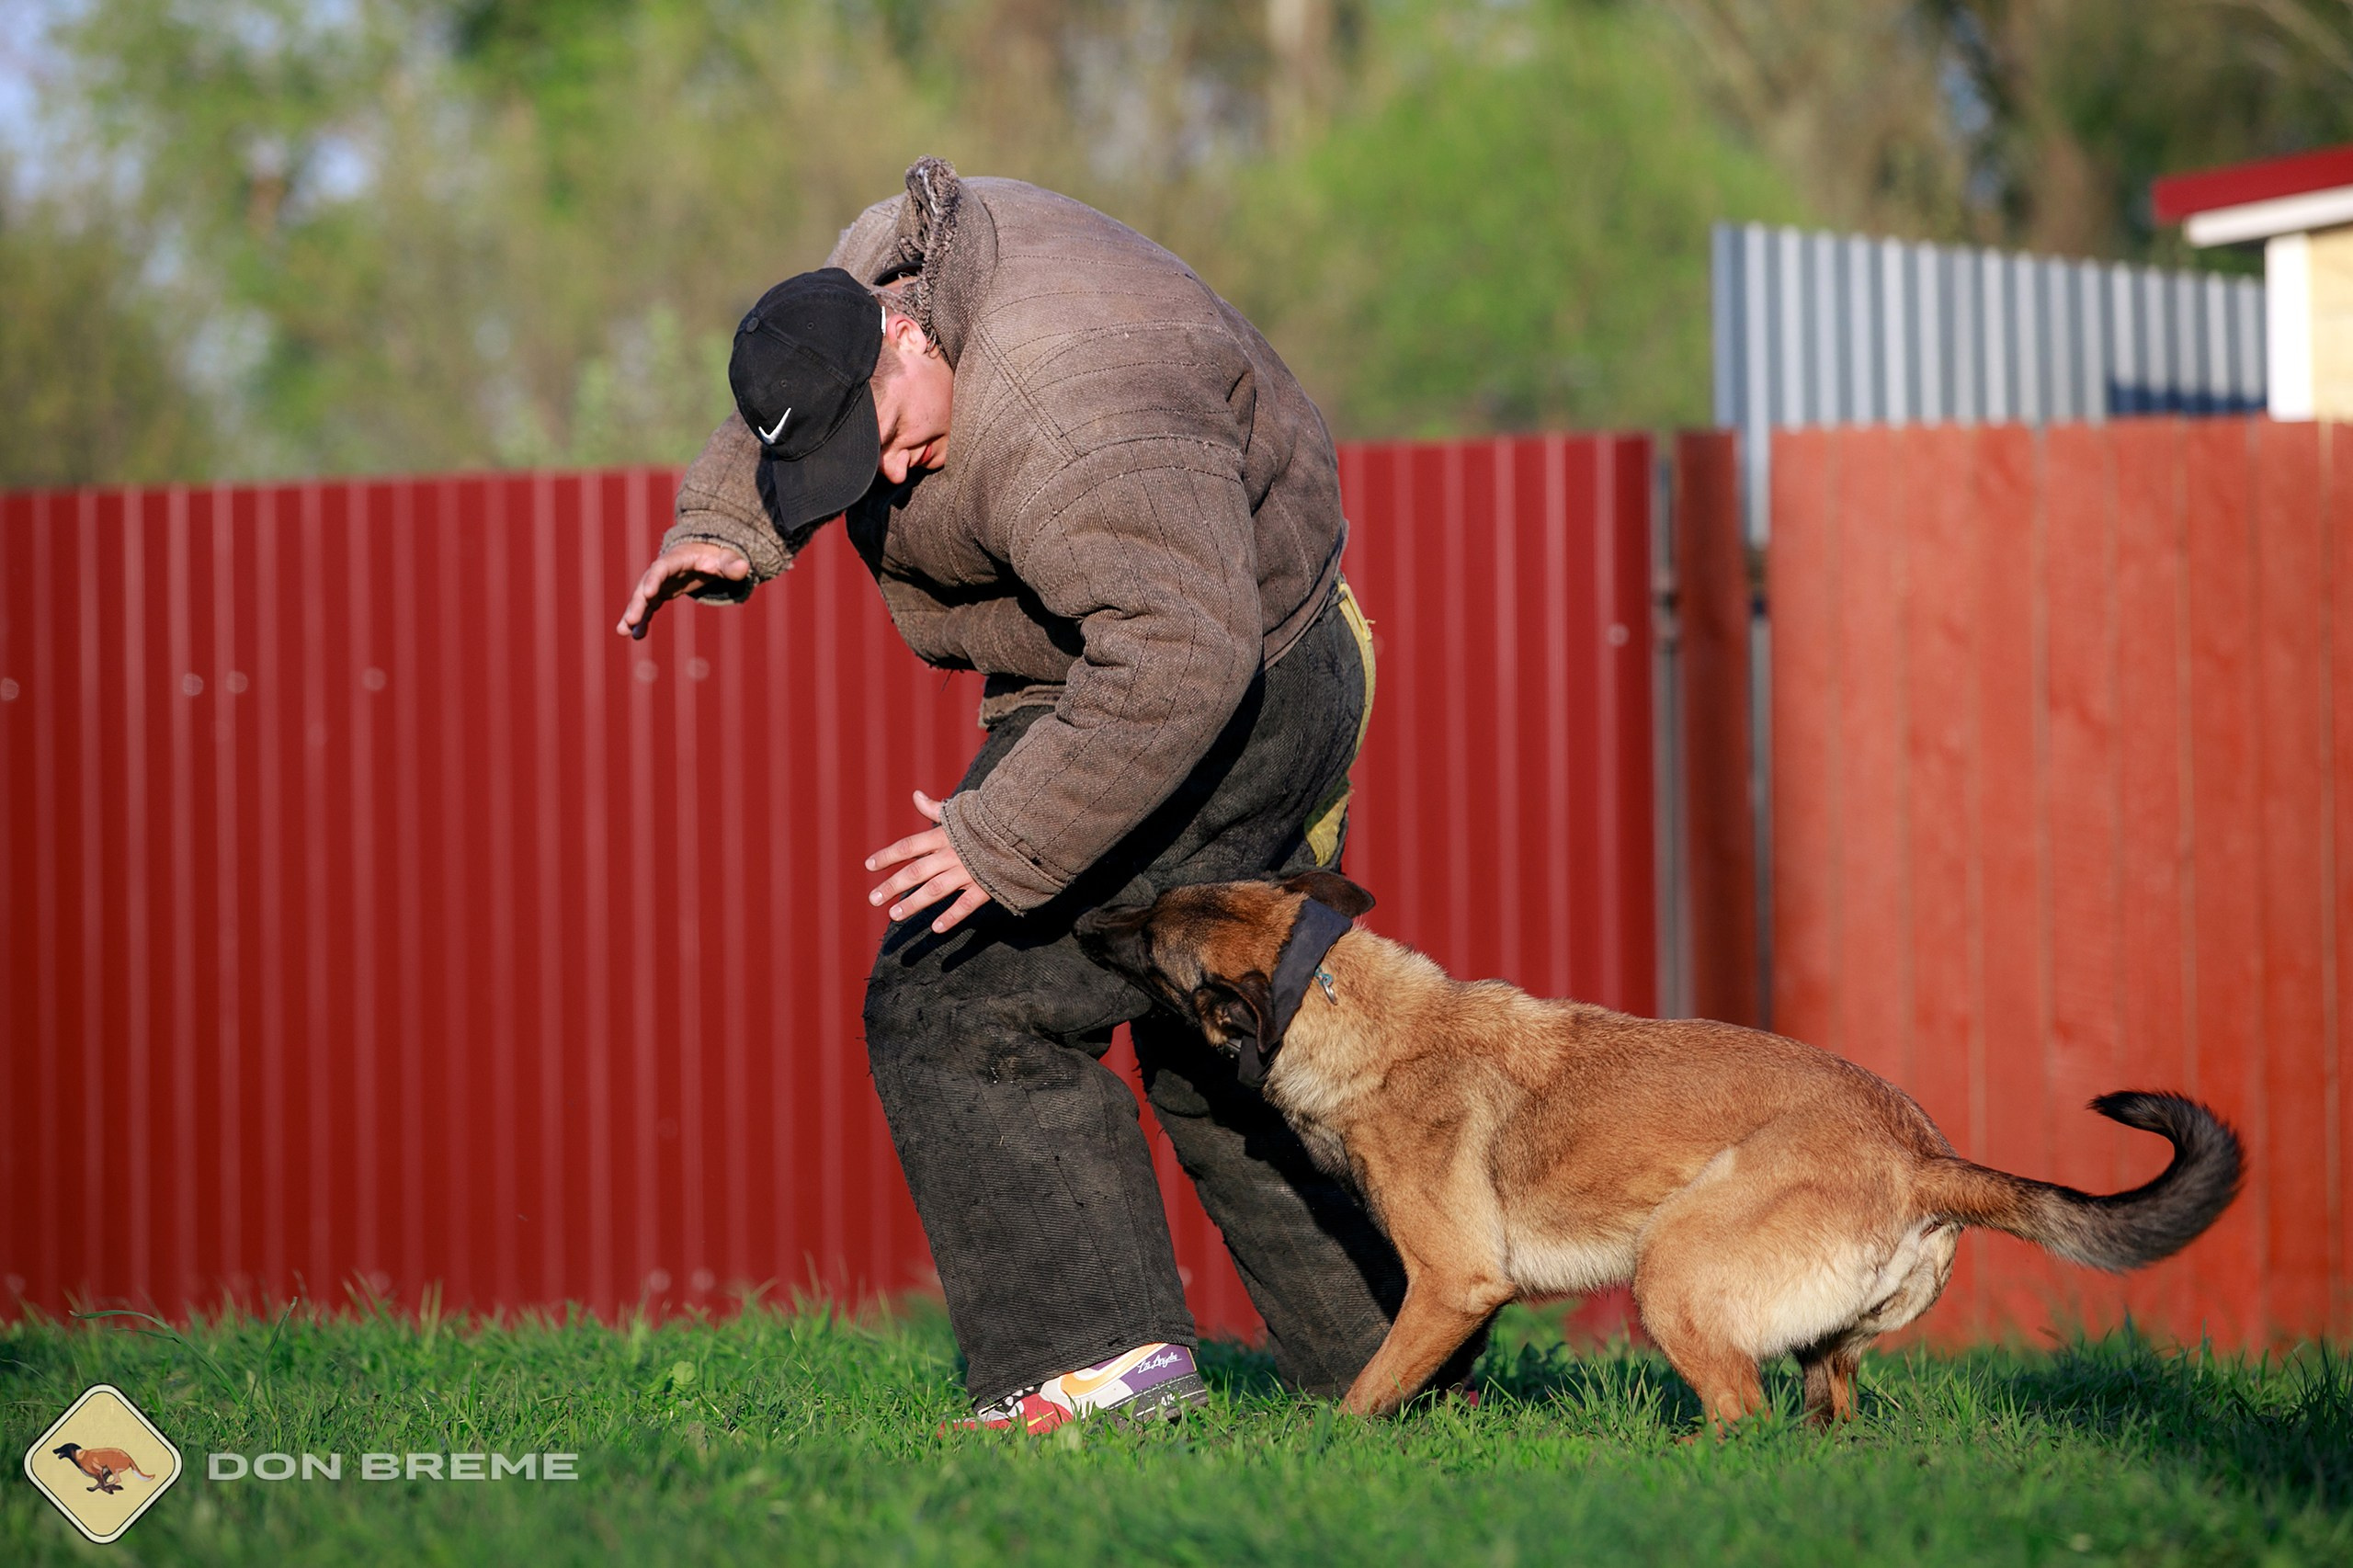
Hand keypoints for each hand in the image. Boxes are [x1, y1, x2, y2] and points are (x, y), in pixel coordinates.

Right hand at [614, 541, 749, 639]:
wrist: (704, 554)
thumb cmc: (715, 556)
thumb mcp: (725, 558)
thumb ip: (732, 564)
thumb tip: (743, 568)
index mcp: (676, 559)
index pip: (662, 568)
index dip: (654, 579)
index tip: (648, 593)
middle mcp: (662, 571)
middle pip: (646, 585)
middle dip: (637, 603)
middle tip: (630, 620)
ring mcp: (659, 583)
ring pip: (642, 599)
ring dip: (634, 614)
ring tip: (623, 632)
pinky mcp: (659, 593)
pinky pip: (648, 608)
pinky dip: (641, 621)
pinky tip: (634, 636)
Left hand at [865, 790, 991, 933]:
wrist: (1022, 830)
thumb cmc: (988, 822)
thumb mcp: (960, 812)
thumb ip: (934, 809)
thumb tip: (916, 795)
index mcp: (944, 836)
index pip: (909, 846)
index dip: (888, 855)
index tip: (869, 865)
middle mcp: (951, 854)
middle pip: (916, 871)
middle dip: (893, 885)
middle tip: (873, 899)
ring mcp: (968, 871)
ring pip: (935, 890)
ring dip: (914, 903)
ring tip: (894, 916)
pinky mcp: (986, 884)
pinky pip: (966, 904)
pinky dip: (952, 916)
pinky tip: (936, 928)